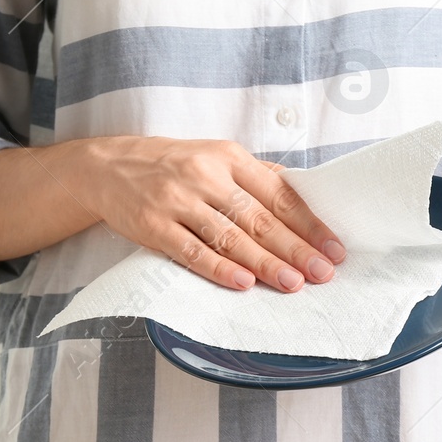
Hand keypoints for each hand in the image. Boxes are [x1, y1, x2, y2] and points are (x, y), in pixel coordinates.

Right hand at [75, 137, 345, 291]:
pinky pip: (191, 251)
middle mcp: (205, 176)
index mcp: (229, 157)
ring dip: (264, 263)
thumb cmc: (171, 165)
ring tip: (292, 283)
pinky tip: (243, 282)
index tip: (333, 248)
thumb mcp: (215, 157)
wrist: (108, 167)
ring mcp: (178, 201)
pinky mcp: (153, 225)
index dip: (309, 223)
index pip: (278, 194)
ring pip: (229, 237)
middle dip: (295, 248)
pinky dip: (218, 268)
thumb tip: (304, 197)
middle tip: (322, 273)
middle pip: (258, 218)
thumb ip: (255, 178)